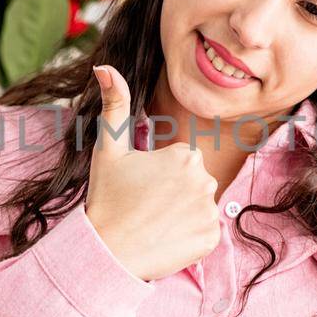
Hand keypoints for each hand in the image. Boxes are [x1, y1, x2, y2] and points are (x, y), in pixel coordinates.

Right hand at [84, 65, 221, 282]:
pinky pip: (206, 232)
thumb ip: (114, 104)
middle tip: (147, 206)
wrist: (107, 251)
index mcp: (184, 155)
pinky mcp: (212, 239)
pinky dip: (190, 237)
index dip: (160, 174)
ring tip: (155, 222)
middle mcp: (204, 180)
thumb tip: (104, 66)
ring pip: (200, 206)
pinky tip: (167, 237)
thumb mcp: (108, 149)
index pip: (181, 161)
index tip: (141, 187)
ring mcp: (210, 211)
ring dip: (183, 214)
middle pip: (195, 182)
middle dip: (175, 192)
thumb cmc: (106, 198)